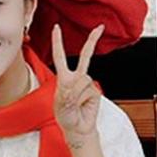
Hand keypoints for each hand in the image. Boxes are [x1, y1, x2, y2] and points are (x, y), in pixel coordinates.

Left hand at [51, 24, 103, 146]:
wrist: (78, 129)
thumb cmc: (66, 117)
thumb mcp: (60, 106)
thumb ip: (65, 94)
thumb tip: (71, 84)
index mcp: (63, 78)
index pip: (60, 57)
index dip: (58, 42)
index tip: (56, 27)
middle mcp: (76, 78)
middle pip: (86, 56)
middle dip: (92, 41)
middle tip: (100, 27)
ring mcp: (87, 83)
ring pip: (82, 80)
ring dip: (75, 93)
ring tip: (73, 105)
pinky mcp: (95, 90)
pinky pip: (88, 89)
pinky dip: (82, 98)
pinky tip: (82, 106)